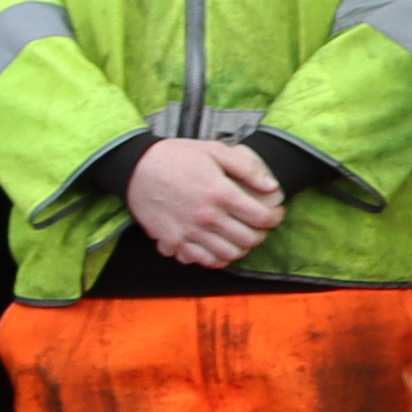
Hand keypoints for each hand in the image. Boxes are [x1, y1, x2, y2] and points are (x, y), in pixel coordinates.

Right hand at [126, 135, 291, 269]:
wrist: (137, 168)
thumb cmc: (177, 156)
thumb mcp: (214, 151)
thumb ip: (247, 168)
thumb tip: (272, 186)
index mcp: (220, 193)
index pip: (261, 217)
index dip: (275, 218)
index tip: (275, 214)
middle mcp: (207, 217)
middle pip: (248, 239)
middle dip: (261, 234)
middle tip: (260, 226)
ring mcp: (190, 233)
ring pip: (229, 255)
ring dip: (242, 248)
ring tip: (242, 237)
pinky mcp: (174, 242)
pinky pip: (204, 261)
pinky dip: (218, 258)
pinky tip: (221, 247)